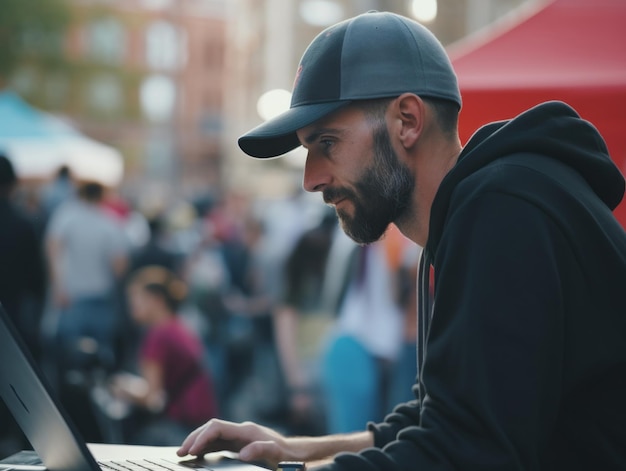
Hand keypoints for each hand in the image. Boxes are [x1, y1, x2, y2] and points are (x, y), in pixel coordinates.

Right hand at [177, 419, 299, 468]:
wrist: (291, 451)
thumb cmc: (284, 453)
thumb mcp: (275, 453)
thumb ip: (260, 450)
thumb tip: (242, 454)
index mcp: (245, 431)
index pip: (217, 427)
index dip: (202, 437)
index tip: (192, 450)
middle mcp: (239, 430)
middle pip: (210, 427)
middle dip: (194, 438)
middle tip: (180, 452)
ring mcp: (237, 435)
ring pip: (211, 434)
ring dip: (196, 441)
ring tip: (182, 454)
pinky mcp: (236, 442)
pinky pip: (216, 441)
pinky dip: (204, 446)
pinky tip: (196, 455)